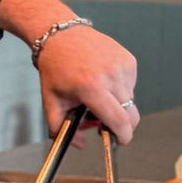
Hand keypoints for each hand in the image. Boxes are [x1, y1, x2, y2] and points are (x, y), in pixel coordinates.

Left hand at [37, 25, 138, 144]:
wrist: (62, 37)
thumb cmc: (55, 70)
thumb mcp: (51, 102)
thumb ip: (61, 129)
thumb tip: (81, 145)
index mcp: (91, 88)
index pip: (118, 120)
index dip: (122, 136)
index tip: (120, 141)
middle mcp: (111, 76)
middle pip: (130, 113)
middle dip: (121, 126)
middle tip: (103, 126)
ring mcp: (123, 66)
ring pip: (130, 100)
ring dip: (117, 106)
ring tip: (95, 98)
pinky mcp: (129, 60)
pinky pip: (130, 85)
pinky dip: (119, 90)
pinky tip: (102, 82)